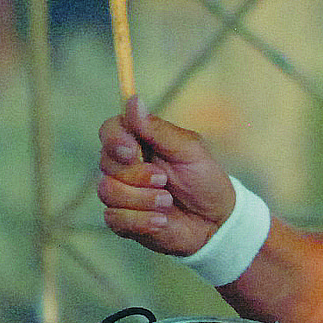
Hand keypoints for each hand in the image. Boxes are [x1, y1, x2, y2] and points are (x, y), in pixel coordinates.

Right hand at [97, 97, 236, 255]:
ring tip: (168, 202)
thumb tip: (133, 100)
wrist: (217, 222)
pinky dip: (141, 220)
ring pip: (108, 191)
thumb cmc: (205, 181)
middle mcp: (125, 167)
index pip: (110, 130)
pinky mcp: (123, 220)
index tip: (133, 151)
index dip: (115, 140)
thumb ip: (159, 130)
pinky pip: (114, 218)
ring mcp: (122, 194)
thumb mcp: (189, 151)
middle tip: (164, 180)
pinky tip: (162, 221)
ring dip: (143, 198)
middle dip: (138, 174)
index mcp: (139, 143)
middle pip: (105, 162)